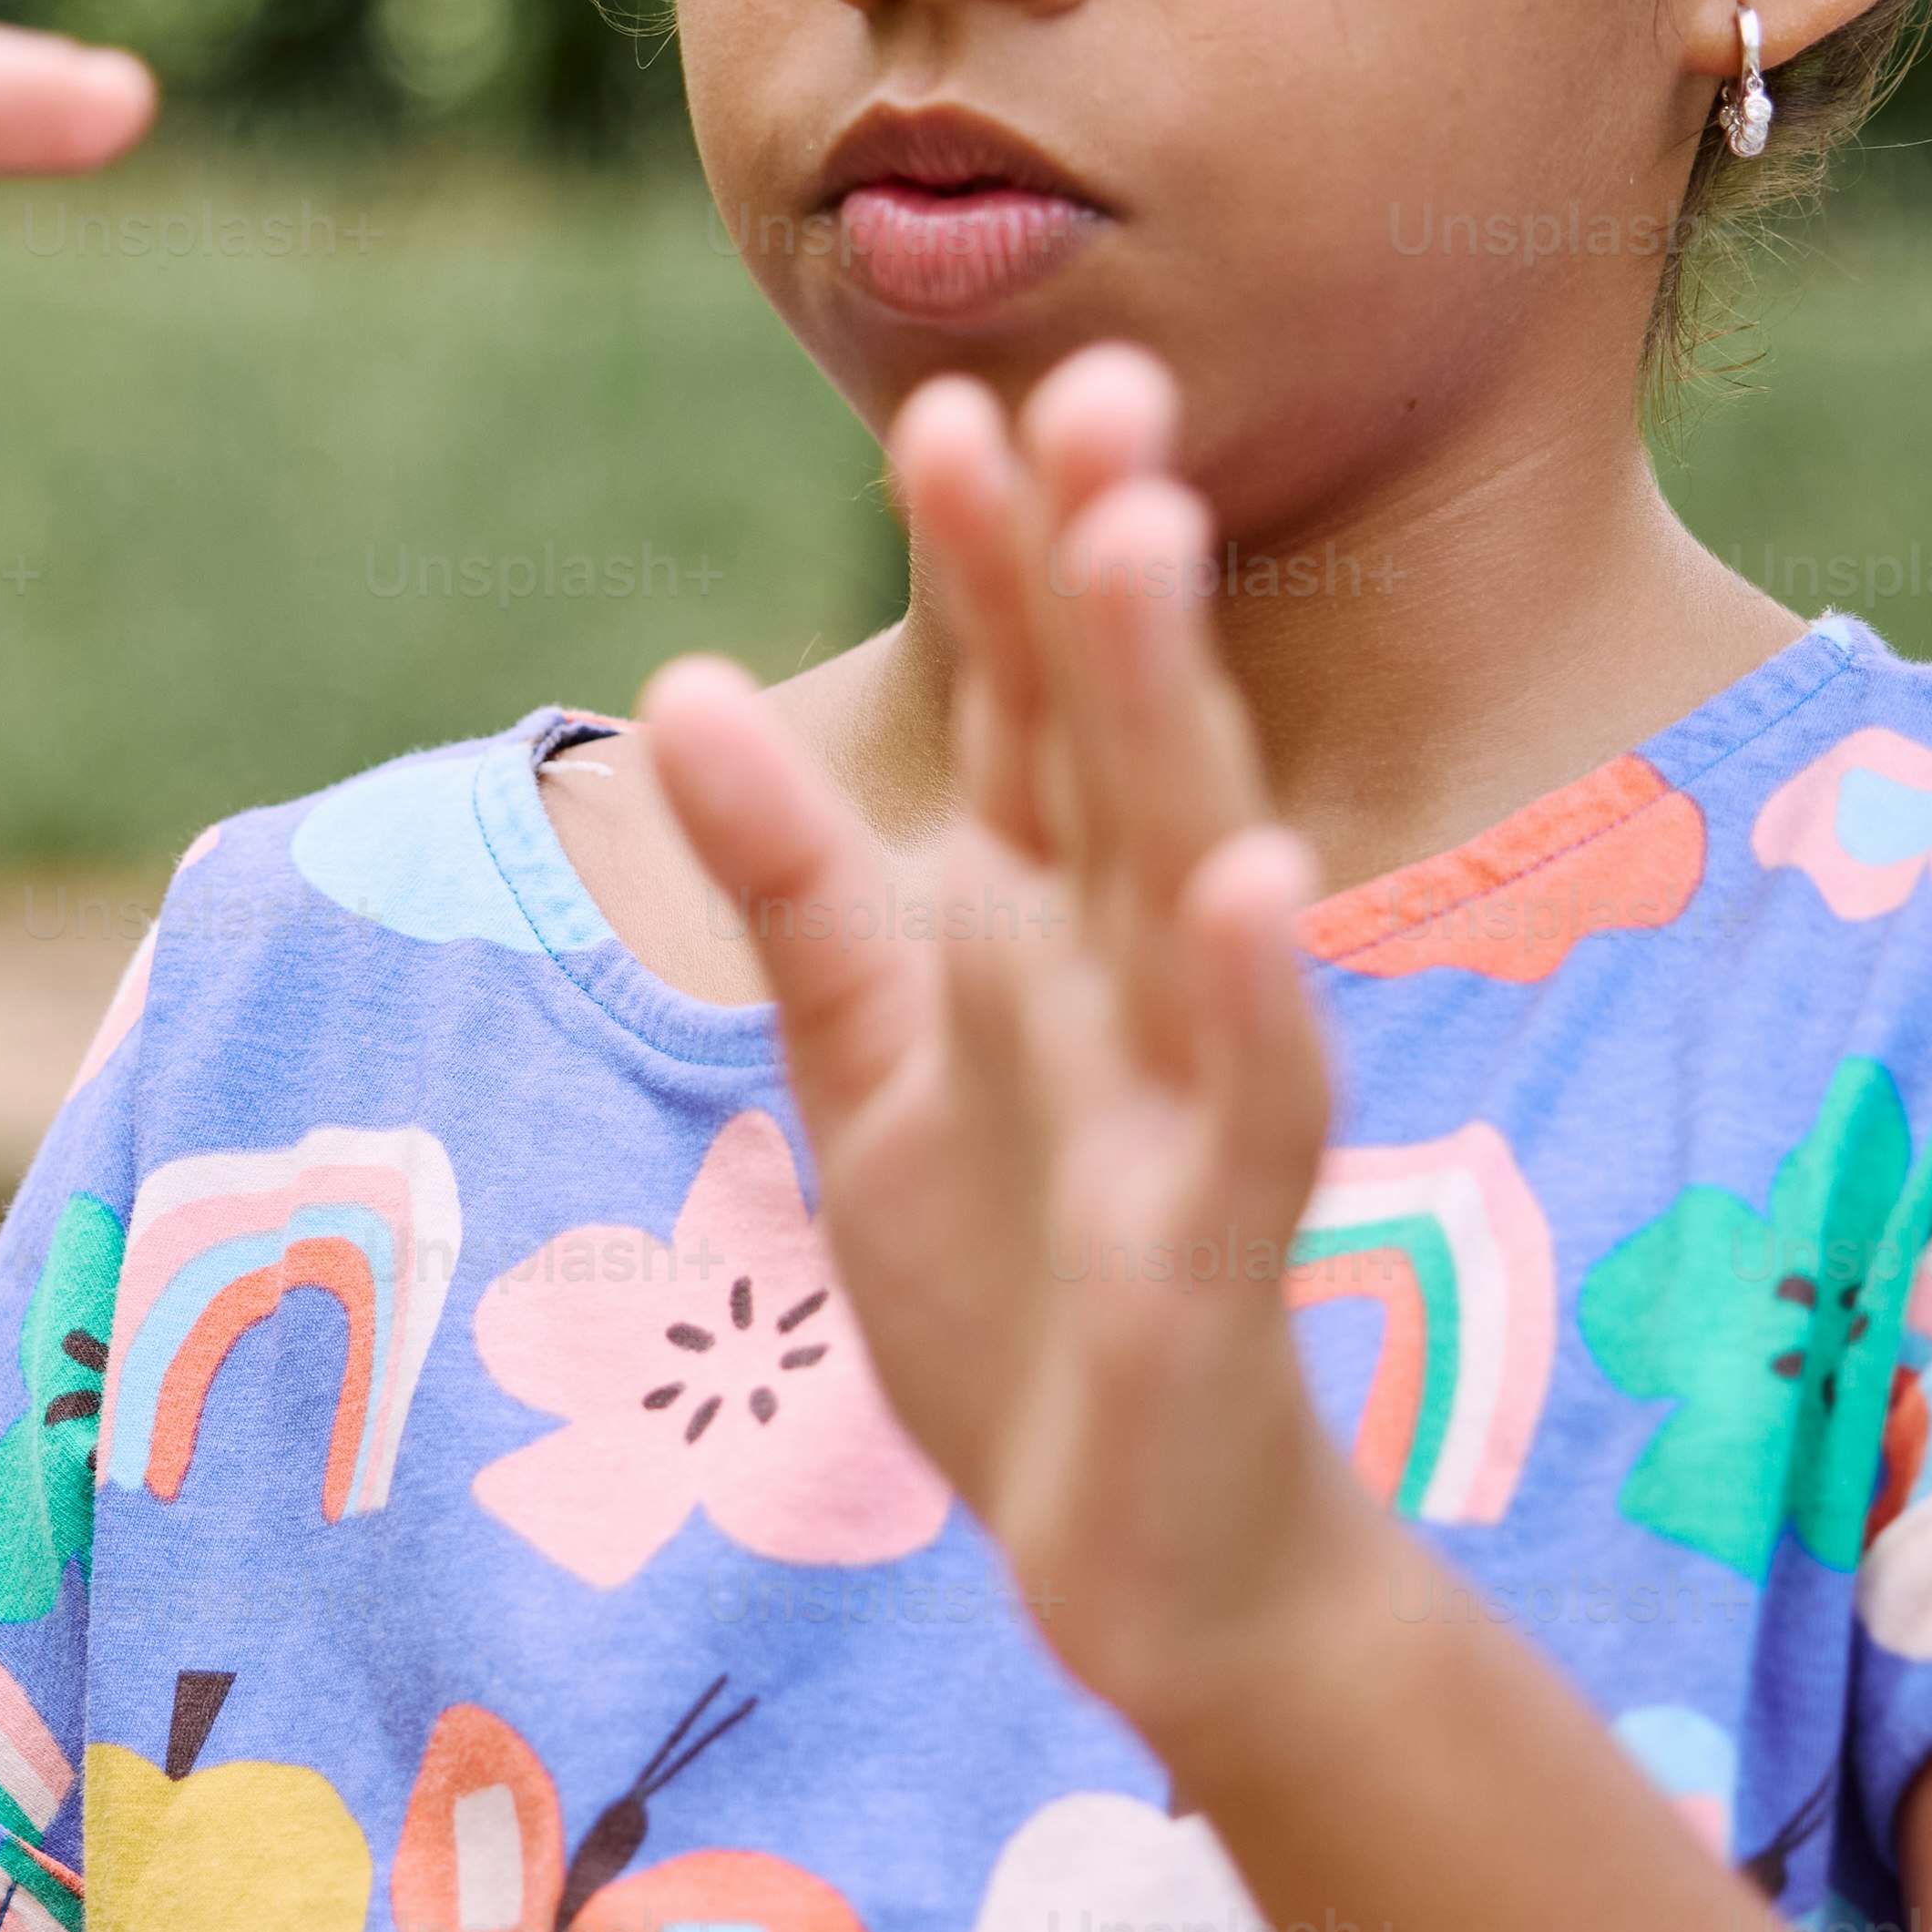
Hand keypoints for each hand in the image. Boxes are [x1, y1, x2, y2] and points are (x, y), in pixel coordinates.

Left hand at [628, 347, 1380, 1745]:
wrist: (1147, 1553)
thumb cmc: (1021, 1289)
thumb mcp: (868, 1065)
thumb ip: (792, 881)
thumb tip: (681, 683)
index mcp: (1048, 926)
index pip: (1022, 710)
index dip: (990, 565)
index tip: (944, 402)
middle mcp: (1137, 977)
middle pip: (1117, 742)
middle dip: (1096, 568)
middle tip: (1088, 377)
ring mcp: (1192, 1100)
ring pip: (1190, 870)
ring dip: (1169, 708)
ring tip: (1144, 542)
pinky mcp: (1223, 1244)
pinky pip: (1250, 1101)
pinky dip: (1250, 996)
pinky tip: (1246, 884)